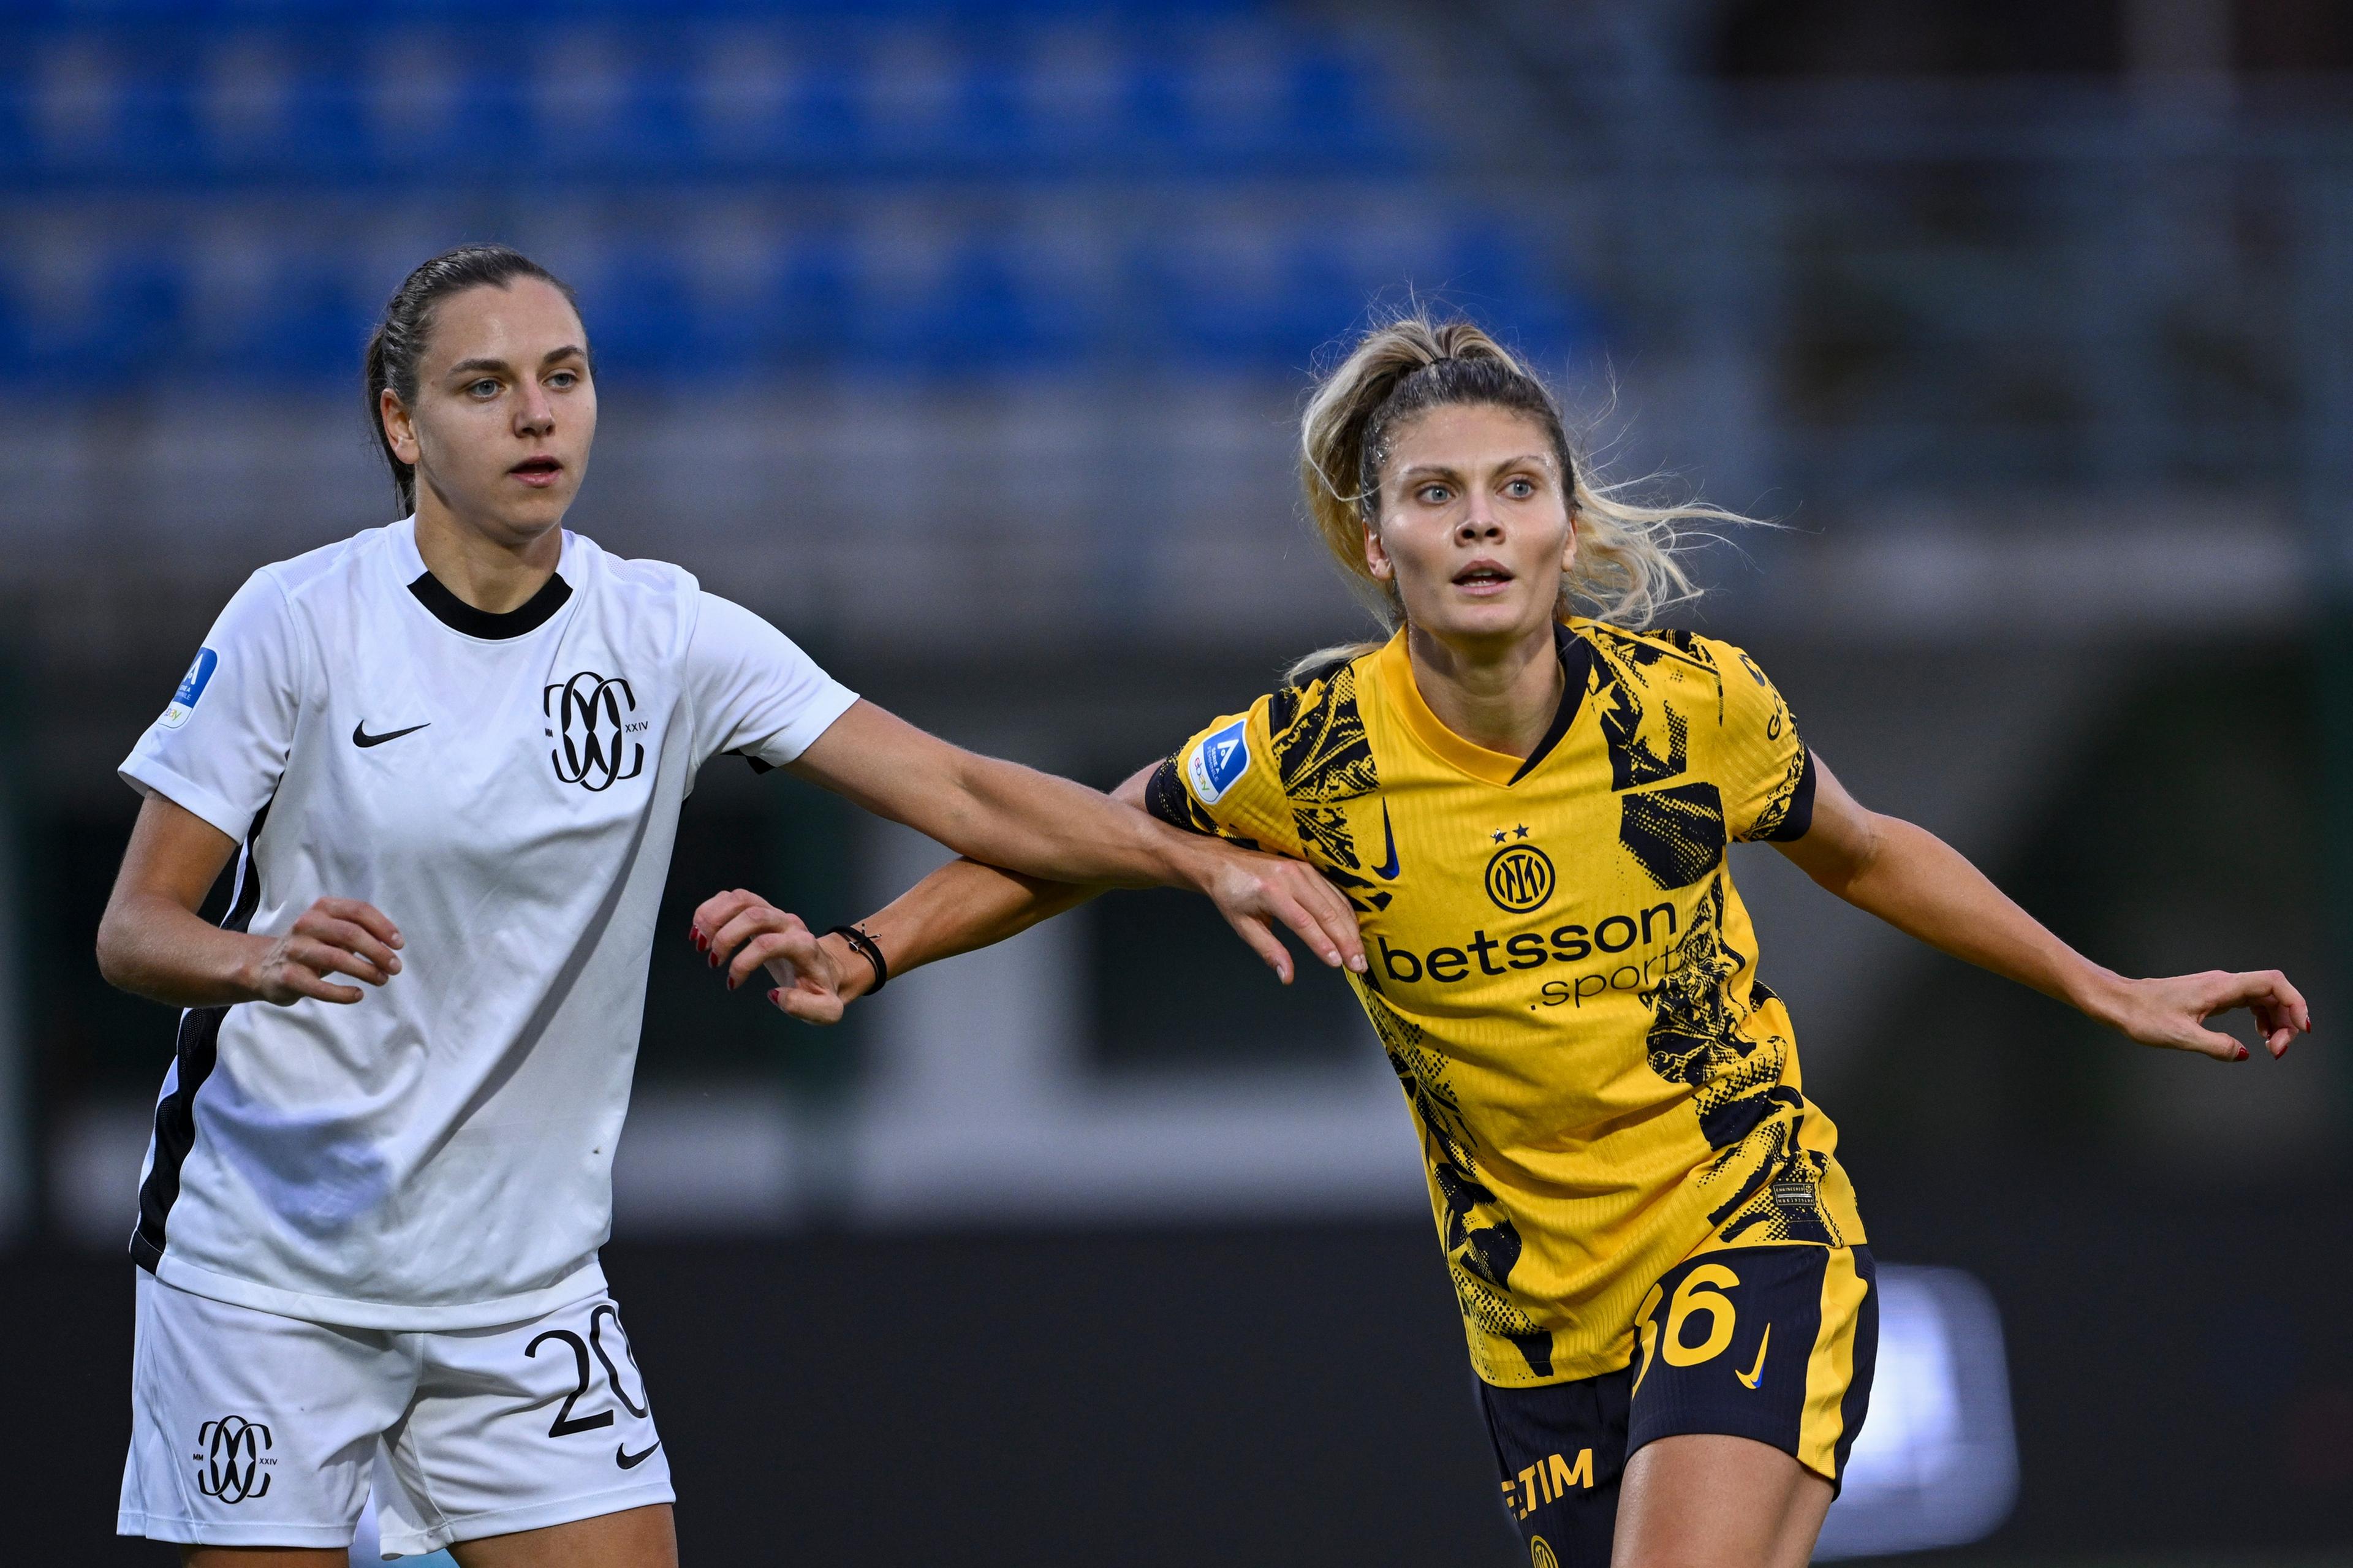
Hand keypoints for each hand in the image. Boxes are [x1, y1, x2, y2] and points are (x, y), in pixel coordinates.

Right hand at [239, 897, 402, 1005]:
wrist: (265, 966)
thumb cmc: (312, 947)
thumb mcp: (333, 931)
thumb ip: (359, 931)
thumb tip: (392, 945)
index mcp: (322, 908)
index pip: (359, 910)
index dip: (383, 927)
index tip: (399, 944)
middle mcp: (307, 924)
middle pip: (350, 933)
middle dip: (378, 951)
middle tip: (395, 967)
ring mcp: (295, 950)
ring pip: (337, 958)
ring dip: (366, 971)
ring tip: (382, 980)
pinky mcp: (288, 976)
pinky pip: (319, 987)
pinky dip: (343, 993)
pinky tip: (358, 994)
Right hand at [690, 889, 867, 1024]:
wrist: (825, 967)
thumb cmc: (820, 988)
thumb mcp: (826, 1010)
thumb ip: (805, 1007)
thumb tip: (775, 995)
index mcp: (803, 946)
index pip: (769, 944)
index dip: (744, 963)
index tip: (733, 983)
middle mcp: (788, 924)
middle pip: (754, 914)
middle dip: (725, 937)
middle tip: (712, 962)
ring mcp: (774, 914)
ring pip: (742, 899)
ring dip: (714, 917)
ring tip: (700, 943)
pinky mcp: (761, 911)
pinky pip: (734, 898)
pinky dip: (712, 910)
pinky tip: (700, 932)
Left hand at [1180, 840, 1367, 984]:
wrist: (1224, 862)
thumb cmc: (1231, 894)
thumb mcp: (1242, 926)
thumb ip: (1268, 950)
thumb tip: (1287, 976)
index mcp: (1271, 892)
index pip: (1303, 922)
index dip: (1323, 944)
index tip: (1337, 964)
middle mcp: (1291, 877)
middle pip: (1327, 912)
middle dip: (1346, 941)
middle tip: (1358, 966)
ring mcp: (1303, 869)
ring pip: (1336, 902)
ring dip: (1351, 930)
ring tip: (1359, 955)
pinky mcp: (1310, 868)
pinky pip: (1335, 892)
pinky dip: (1347, 914)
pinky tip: (1353, 931)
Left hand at [2093, 969, 2310, 1060]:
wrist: (2120, 1002)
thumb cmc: (2143, 1015)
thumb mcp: (2181, 1036)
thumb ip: (2217, 1046)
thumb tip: (2244, 1053)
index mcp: (2221, 987)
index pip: (2274, 983)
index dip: (2295, 1003)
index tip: (2300, 1029)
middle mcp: (2224, 983)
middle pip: (2273, 993)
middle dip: (2286, 1020)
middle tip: (2278, 1051)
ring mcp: (2219, 988)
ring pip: (2262, 998)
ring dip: (2275, 1022)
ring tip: (2272, 1047)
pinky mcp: (2212, 996)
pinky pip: (2248, 1003)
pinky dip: (2260, 1019)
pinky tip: (2258, 1036)